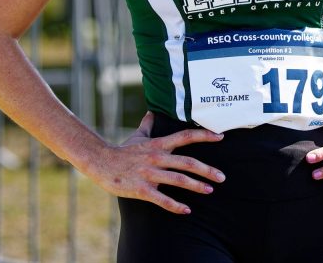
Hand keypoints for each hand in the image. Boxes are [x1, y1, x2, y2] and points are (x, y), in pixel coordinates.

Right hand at [87, 112, 225, 214]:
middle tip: (222, 177)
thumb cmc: (121, 151)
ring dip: (196, 186)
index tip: (220, 136)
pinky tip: (187, 210)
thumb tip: (152, 112)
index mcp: (158, 145)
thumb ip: (148, 125)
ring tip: (210, 190)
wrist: (100, 162)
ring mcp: (149, 174)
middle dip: (207, 170)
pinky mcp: (141, 190)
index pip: (185, 137)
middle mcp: (156, 158)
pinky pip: (162, 199)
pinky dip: (176, 206)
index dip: (204, 135)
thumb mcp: (136, 136)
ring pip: (178, 180)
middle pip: (187, 162)